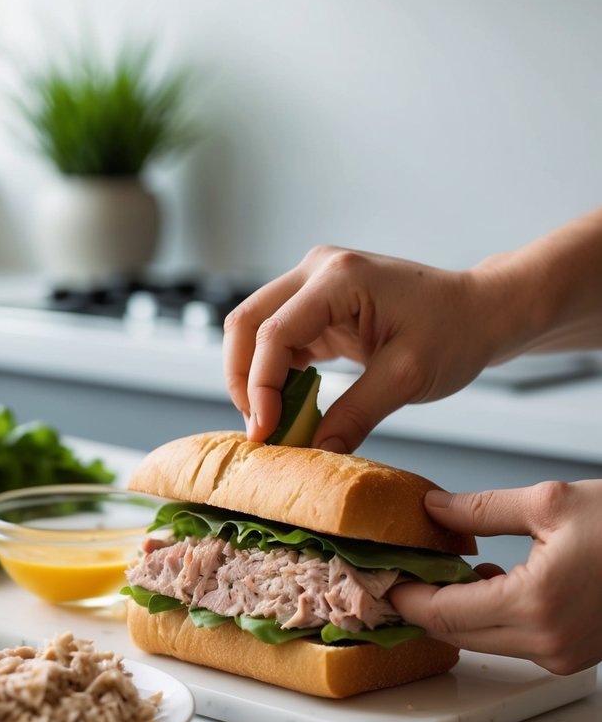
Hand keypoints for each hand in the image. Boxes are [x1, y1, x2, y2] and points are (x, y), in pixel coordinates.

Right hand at [223, 245, 503, 450]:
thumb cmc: (455, 331)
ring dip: (254, 378)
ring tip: (273, 424)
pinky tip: (288, 408)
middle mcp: (316, 271)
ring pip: (254, 331)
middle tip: (259, 430)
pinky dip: (274, 375)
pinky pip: (278, 340)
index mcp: (339, 278)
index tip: (266, 432)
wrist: (479, 311)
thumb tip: (316, 450)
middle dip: (243, 380)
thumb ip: (357, 413)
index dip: (260, 386)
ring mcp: (314, 285)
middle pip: (246, 322)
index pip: (273, 333)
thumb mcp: (407, 377)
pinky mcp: (318, 306)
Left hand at [391, 480, 601, 674]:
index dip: (406, 597)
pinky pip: (513, 641)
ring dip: (457, 610)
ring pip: (483, 640)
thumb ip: (481, 509)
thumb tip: (433, 507)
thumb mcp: (549, 503)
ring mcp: (562, 656)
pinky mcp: (573, 655)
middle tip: (400, 572)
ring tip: (441, 568)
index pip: (444, 613)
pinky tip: (488, 578)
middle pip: (457, 634)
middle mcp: (547, 642)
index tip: (381, 577)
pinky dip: (490, 615)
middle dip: (424, 604)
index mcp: (535, 604)